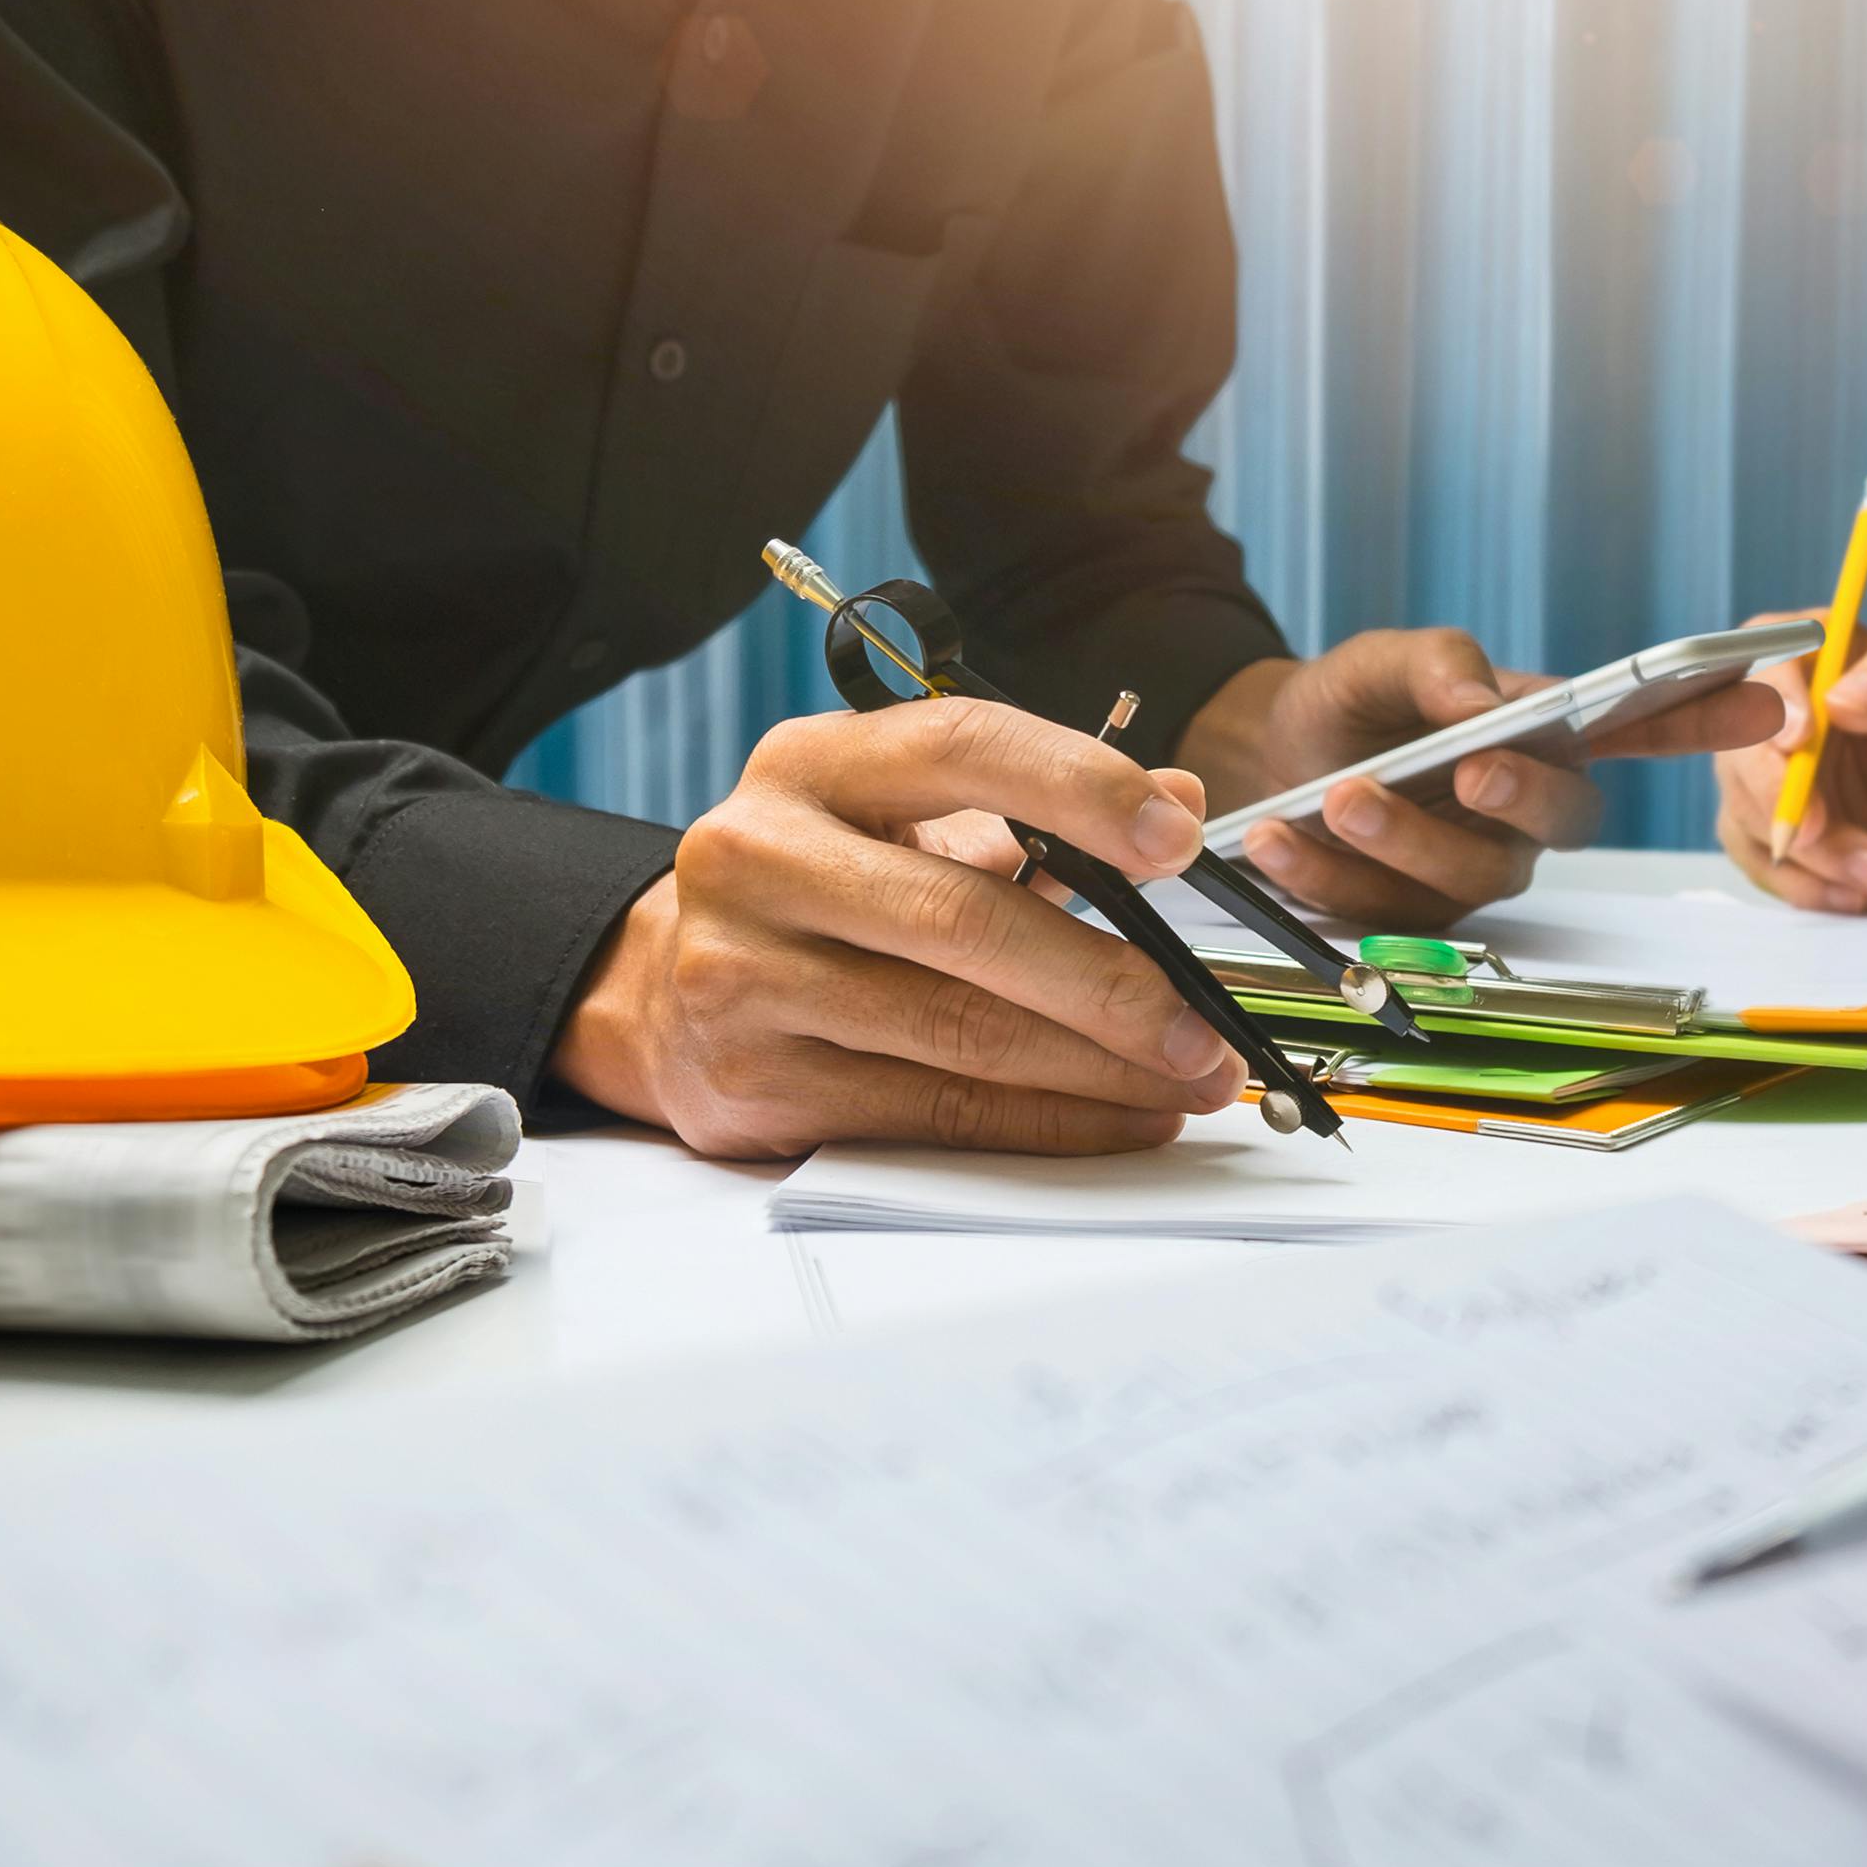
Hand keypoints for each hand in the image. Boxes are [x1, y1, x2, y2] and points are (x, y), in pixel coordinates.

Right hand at [551, 700, 1244, 1159]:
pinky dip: (1046, 1121)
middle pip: (964, 920)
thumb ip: (1036, 806)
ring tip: (1186, 1077)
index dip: (1079, 786)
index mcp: (810, 764)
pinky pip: (933, 1110)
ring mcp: (742, 973)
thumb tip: (1179, 794)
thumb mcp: (908, 818)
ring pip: (958, 1032)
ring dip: (1097, 1067)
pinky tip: (1119, 1117)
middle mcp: (759, 856)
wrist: (663, 992)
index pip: (961, 746)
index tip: (1178, 836)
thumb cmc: (822, 893)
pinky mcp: (753, 1080)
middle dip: (1109, 979)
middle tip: (1203, 1016)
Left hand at [1174, 628, 1780, 926]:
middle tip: (1470, 765)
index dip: (1708, 720)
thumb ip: (1436, 662)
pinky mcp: (1408, 917)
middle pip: (1566, 822)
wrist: (1262, 759)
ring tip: (1339, 794)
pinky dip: (1322, 868)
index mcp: (1548, 739)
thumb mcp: (1383, 659)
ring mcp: (1472, 872)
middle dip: (1521, 796)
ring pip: (1467, 873)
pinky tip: (1276, 833)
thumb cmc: (1352, 704)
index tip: (1767, 702)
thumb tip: (1479, 695)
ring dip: (1402, 836)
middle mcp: (1527, 815)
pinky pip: (1379, 906)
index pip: (1644, 730)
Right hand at [1710, 621, 1866, 911]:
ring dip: (1810, 853)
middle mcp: (1780, 710)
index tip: (1797, 739)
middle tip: (1818, 832)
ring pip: (1746, 808)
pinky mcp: (1763, 829)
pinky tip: (1854, 894)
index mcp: (1822, 655)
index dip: (1771, 694)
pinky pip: (1757, 860)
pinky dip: (1803, 886)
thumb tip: (1842, 696)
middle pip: (1737, 738)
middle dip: (1773, 792)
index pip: (1769, 651)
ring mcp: (1764, 773)